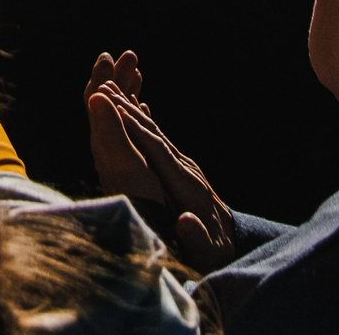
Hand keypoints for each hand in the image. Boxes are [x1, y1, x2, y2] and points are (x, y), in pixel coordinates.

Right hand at [82, 57, 236, 268]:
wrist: (235, 246)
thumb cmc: (216, 252)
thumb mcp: (208, 251)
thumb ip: (196, 237)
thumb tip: (185, 222)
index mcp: (187, 185)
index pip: (157, 150)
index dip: (134, 128)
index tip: (112, 109)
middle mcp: (186, 169)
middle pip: (154, 134)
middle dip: (128, 110)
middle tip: (102, 85)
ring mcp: (185, 167)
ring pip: (155, 133)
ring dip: (132, 111)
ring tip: (110, 88)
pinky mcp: (182, 170)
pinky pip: (158, 141)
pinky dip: (141, 123)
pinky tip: (132, 108)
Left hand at [84, 51, 160, 200]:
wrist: (146, 228)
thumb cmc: (138, 196)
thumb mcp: (124, 160)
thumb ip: (111, 128)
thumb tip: (96, 95)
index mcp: (104, 140)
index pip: (96, 100)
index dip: (102, 77)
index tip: (110, 56)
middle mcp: (107, 146)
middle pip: (106, 103)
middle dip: (117, 78)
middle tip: (130, 55)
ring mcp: (119, 155)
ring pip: (120, 115)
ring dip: (127, 91)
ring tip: (138, 72)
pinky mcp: (132, 165)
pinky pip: (131, 129)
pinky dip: (137, 111)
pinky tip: (144, 107)